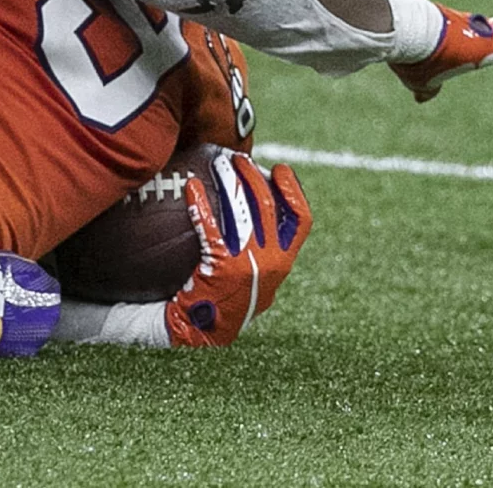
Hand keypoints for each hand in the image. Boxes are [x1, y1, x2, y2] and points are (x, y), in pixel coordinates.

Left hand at [165, 154, 310, 347]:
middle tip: (239, 159)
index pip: (301, 219)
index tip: (281, 170)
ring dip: (231, 180)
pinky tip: (191, 186)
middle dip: (254, 176)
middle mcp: (272, 261)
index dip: (294, 191)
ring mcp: (248, 263)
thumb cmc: (225, 303)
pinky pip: (210, 225)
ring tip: (220, 163)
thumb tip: (254, 219)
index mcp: (284, 262)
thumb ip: (261, 255)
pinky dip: (201, 203)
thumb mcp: (256, 280)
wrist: (204, 333)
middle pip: (268, 204)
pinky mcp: (221, 266)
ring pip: (243, 209)